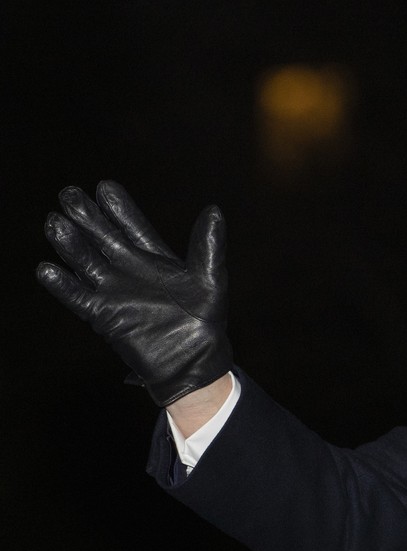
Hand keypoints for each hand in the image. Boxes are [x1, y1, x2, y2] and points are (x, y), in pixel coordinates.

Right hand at [36, 180, 232, 406]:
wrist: (194, 361)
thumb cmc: (206, 321)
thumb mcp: (210, 278)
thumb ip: (208, 245)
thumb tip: (213, 209)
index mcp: (156, 260)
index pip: (132, 228)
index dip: (119, 209)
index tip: (105, 186)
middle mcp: (131, 272)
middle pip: (103, 239)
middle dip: (87, 217)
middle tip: (68, 193)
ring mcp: (116, 293)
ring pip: (86, 262)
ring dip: (71, 244)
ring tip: (54, 222)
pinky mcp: (105, 316)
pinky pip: (79, 298)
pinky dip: (63, 285)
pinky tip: (46, 269)